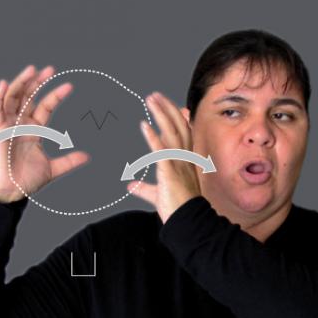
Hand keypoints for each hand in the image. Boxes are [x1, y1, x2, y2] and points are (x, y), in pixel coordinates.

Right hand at [0, 65, 89, 202]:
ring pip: (13, 99)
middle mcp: (21, 124)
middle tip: (50, 69)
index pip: (45, 107)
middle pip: (29, 97)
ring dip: (21, 83)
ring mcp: (8, 126)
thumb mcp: (52, 169)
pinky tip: (3, 83)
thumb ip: (69, 161)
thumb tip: (87, 156)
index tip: (69, 86)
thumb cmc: (26, 181)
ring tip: (32, 70)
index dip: (55, 96)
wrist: (10, 192)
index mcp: (34, 130)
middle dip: (39, 83)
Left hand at [126, 91, 201, 223]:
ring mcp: (178, 164)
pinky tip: (145, 125)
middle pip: (178, 127)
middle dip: (167, 109)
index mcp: (185, 162)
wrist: (186, 222)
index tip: (168, 105)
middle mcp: (184, 159)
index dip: (176, 118)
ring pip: (171, 133)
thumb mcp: (157, 195)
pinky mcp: (170, 172)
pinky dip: (153, 137)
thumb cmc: (176, 209)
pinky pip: (161, 151)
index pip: (183, 134)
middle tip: (155, 95)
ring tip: (151, 99)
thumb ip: (143, 188)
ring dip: (161, 115)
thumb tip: (130, 185)